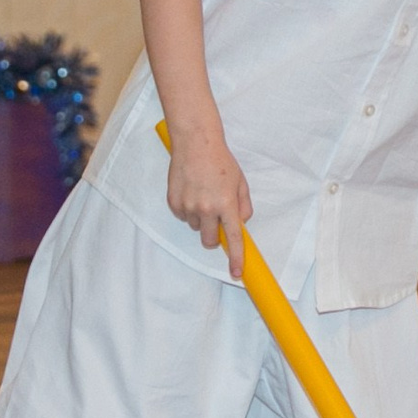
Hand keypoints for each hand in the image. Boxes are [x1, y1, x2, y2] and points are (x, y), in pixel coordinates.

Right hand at [166, 129, 253, 279]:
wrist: (195, 143)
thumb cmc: (221, 161)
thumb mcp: (240, 183)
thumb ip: (243, 206)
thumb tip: (239, 223)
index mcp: (226, 205)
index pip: (233, 238)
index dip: (235, 258)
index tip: (237, 273)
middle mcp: (206, 209)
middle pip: (208, 240)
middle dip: (213, 237)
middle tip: (215, 221)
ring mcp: (188, 206)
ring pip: (195, 227)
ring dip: (200, 219)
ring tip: (202, 195)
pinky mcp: (173, 202)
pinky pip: (182, 216)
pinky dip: (187, 210)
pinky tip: (191, 192)